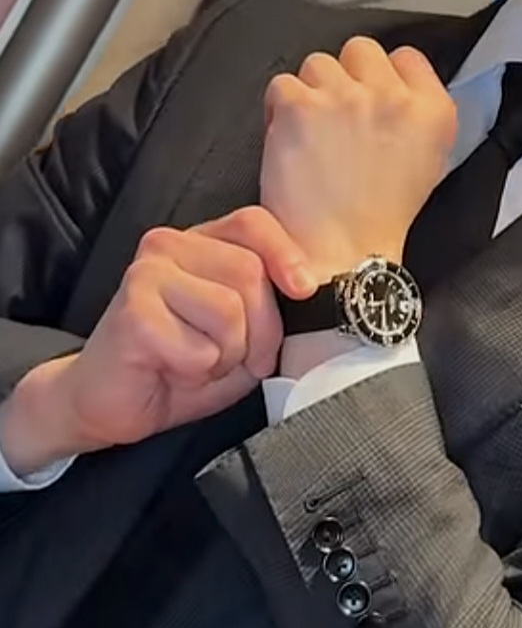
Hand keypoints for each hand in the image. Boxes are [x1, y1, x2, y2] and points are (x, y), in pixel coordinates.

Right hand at [0, 208, 317, 471]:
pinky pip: (200, 348)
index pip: (253, 223)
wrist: (109, 404)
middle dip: (261, 331)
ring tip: (198, 362)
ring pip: (230, 311)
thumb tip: (306, 290)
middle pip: (250, 273)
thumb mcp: (241, 334)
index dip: (286, 255)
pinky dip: (197, 373)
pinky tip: (171, 370)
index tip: (303, 290)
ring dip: (227, 355)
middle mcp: (169, 245)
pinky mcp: (133, 311)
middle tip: (238, 359)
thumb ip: (269, 307)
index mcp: (199, 243)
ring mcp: (147, 273)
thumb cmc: (179, 366)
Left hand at [260, 38, 457, 282]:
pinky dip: (279, 110)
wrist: (344, 254)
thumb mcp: (430, 160)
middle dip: (346, 78)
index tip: (371, 100)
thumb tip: (393, 83)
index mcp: (433, 111)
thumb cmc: (382, 216)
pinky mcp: (300, 106)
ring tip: (311, 132)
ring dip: (311, 92)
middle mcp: (393, 98)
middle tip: (337, 117)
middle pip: (360, 50)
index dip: (383, 76)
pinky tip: (289, 140)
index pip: (407, 57)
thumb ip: (418, 113)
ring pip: (318, 64)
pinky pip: (283, 85)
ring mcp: (345, 98)